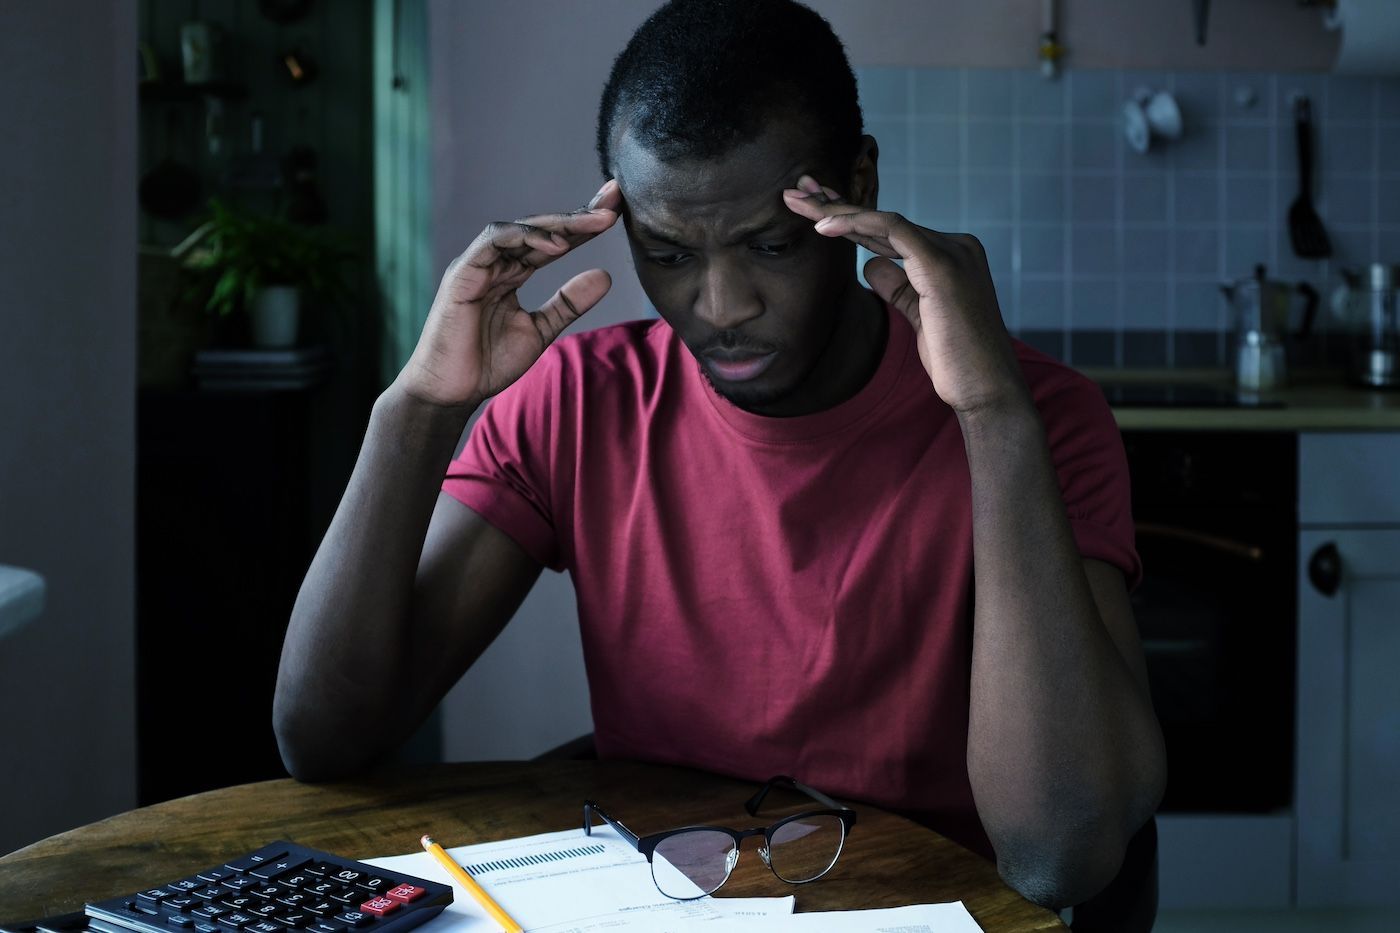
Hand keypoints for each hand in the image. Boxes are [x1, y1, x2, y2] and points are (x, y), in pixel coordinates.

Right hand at [397, 180, 622, 408]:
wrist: (452, 391)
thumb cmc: (488, 363)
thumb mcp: (540, 330)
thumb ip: (568, 303)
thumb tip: (606, 275)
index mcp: (512, 274)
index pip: (552, 241)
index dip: (583, 226)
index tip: (616, 212)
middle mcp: (495, 263)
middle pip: (540, 228)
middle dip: (578, 214)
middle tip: (613, 202)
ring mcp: (478, 265)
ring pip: (520, 229)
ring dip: (558, 223)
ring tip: (594, 223)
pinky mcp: (463, 273)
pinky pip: (493, 241)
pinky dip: (525, 237)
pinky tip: (558, 244)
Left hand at [783, 175, 1024, 415]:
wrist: (985, 387)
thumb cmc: (956, 360)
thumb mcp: (920, 317)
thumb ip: (899, 287)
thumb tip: (871, 264)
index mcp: (951, 255)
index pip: (892, 232)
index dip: (851, 220)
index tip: (814, 213)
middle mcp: (955, 245)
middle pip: (884, 221)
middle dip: (836, 205)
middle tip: (796, 193)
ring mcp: (951, 251)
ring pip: (884, 220)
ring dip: (836, 210)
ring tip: (797, 201)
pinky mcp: (941, 264)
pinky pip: (893, 230)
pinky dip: (856, 224)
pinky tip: (824, 225)